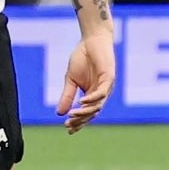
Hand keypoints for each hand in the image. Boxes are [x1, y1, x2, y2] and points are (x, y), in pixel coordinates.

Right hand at [59, 16, 113, 131]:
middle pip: (93, 112)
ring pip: (98, 105)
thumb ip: (67, 96)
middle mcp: (101, 94)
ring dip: (85, 112)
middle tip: (68, 124)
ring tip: (72, 115)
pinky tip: (81, 102)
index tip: (67, 129)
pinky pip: (101, 93)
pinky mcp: (109, 78)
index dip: (78, 122)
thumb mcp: (70, 80)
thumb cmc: (82, 58)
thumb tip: (59, 113)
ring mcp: (106, 87)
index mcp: (92, 95)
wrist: (92, 40)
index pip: (87, 113)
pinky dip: (91, 99)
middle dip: (80, 120)